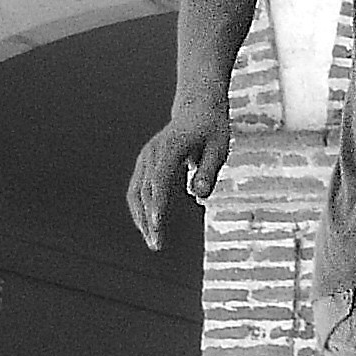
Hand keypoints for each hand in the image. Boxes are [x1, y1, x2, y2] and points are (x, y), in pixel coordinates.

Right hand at [127, 102, 230, 252]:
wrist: (197, 109)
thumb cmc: (212, 129)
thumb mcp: (219, 147)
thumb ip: (209, 171)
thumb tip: (200, 197)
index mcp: (169, 148)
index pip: (159, 181)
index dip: (157, 204)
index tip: (158, 226)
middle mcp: (152, 154)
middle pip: (145, 192)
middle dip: (149, 220)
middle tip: (158, 246)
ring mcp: (145, 159)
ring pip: (136, 194)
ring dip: (141, 220)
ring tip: (154, 243)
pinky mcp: (145, 165)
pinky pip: (137, 191)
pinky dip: (141, 211)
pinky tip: (150, 229)